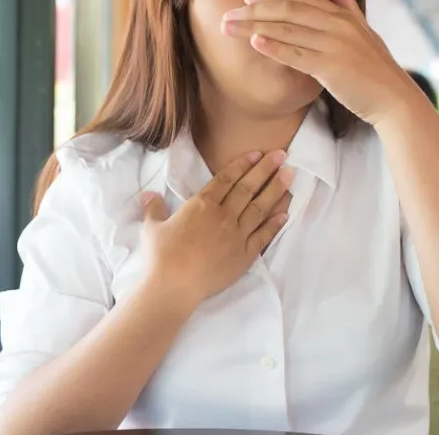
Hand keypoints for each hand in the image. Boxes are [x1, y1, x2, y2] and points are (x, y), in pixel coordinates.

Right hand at [140, 150, 292, 307]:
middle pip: (248, 188)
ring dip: (275, 190)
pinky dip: (275, 224)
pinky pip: (263, 235)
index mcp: (202, 204)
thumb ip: (154, 208)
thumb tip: (149, 195)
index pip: (226, 178)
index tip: (257, 153)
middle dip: (266, 169)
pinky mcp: (245, 254)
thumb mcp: (152, 227)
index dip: (242, 164)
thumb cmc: (161, 255)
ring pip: (260, 207)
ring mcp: (237, 234)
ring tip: (289, 176)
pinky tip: (285, 213)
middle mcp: (223, 215)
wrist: (175, 285)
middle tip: (282, 155)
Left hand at [221, 0, 421, 125]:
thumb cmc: (375, 68)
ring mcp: (333, 44)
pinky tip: (255, 43)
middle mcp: (337, 24)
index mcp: (342, 15)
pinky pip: (296, 54)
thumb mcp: (363, 30)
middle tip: (227, 15)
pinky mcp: (330, 67)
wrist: (393, 98)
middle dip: (254, 11)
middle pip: (287, 9)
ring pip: (286, 29)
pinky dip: (274, 47)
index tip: (248, 0)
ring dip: (253, 27)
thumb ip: (347, 5)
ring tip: (229, 28)